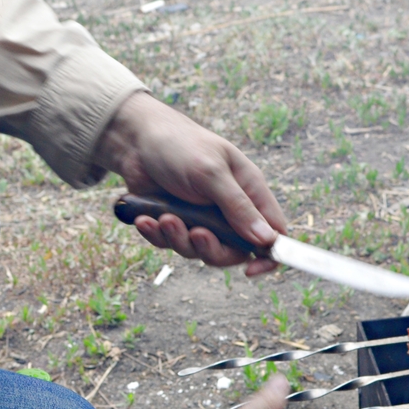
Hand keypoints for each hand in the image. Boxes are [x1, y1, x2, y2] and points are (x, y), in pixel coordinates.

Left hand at [96, 91, 286, 275]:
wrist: (135, 138)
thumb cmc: (180, 145)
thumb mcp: (211, 173)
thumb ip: (238, 206)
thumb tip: (266, 239)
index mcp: (249, 191)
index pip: (273, 231)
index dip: (269, 254)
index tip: (251, 270)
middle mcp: (228, 209)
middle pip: (234, 251)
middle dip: (212, 249)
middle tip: (196, 234)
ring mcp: (201, 218)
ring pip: (199, 251)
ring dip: (180, 239)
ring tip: (165, 218)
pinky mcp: (175, 223)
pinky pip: (171, 244)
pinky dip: (157, 236)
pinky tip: (145, 220)